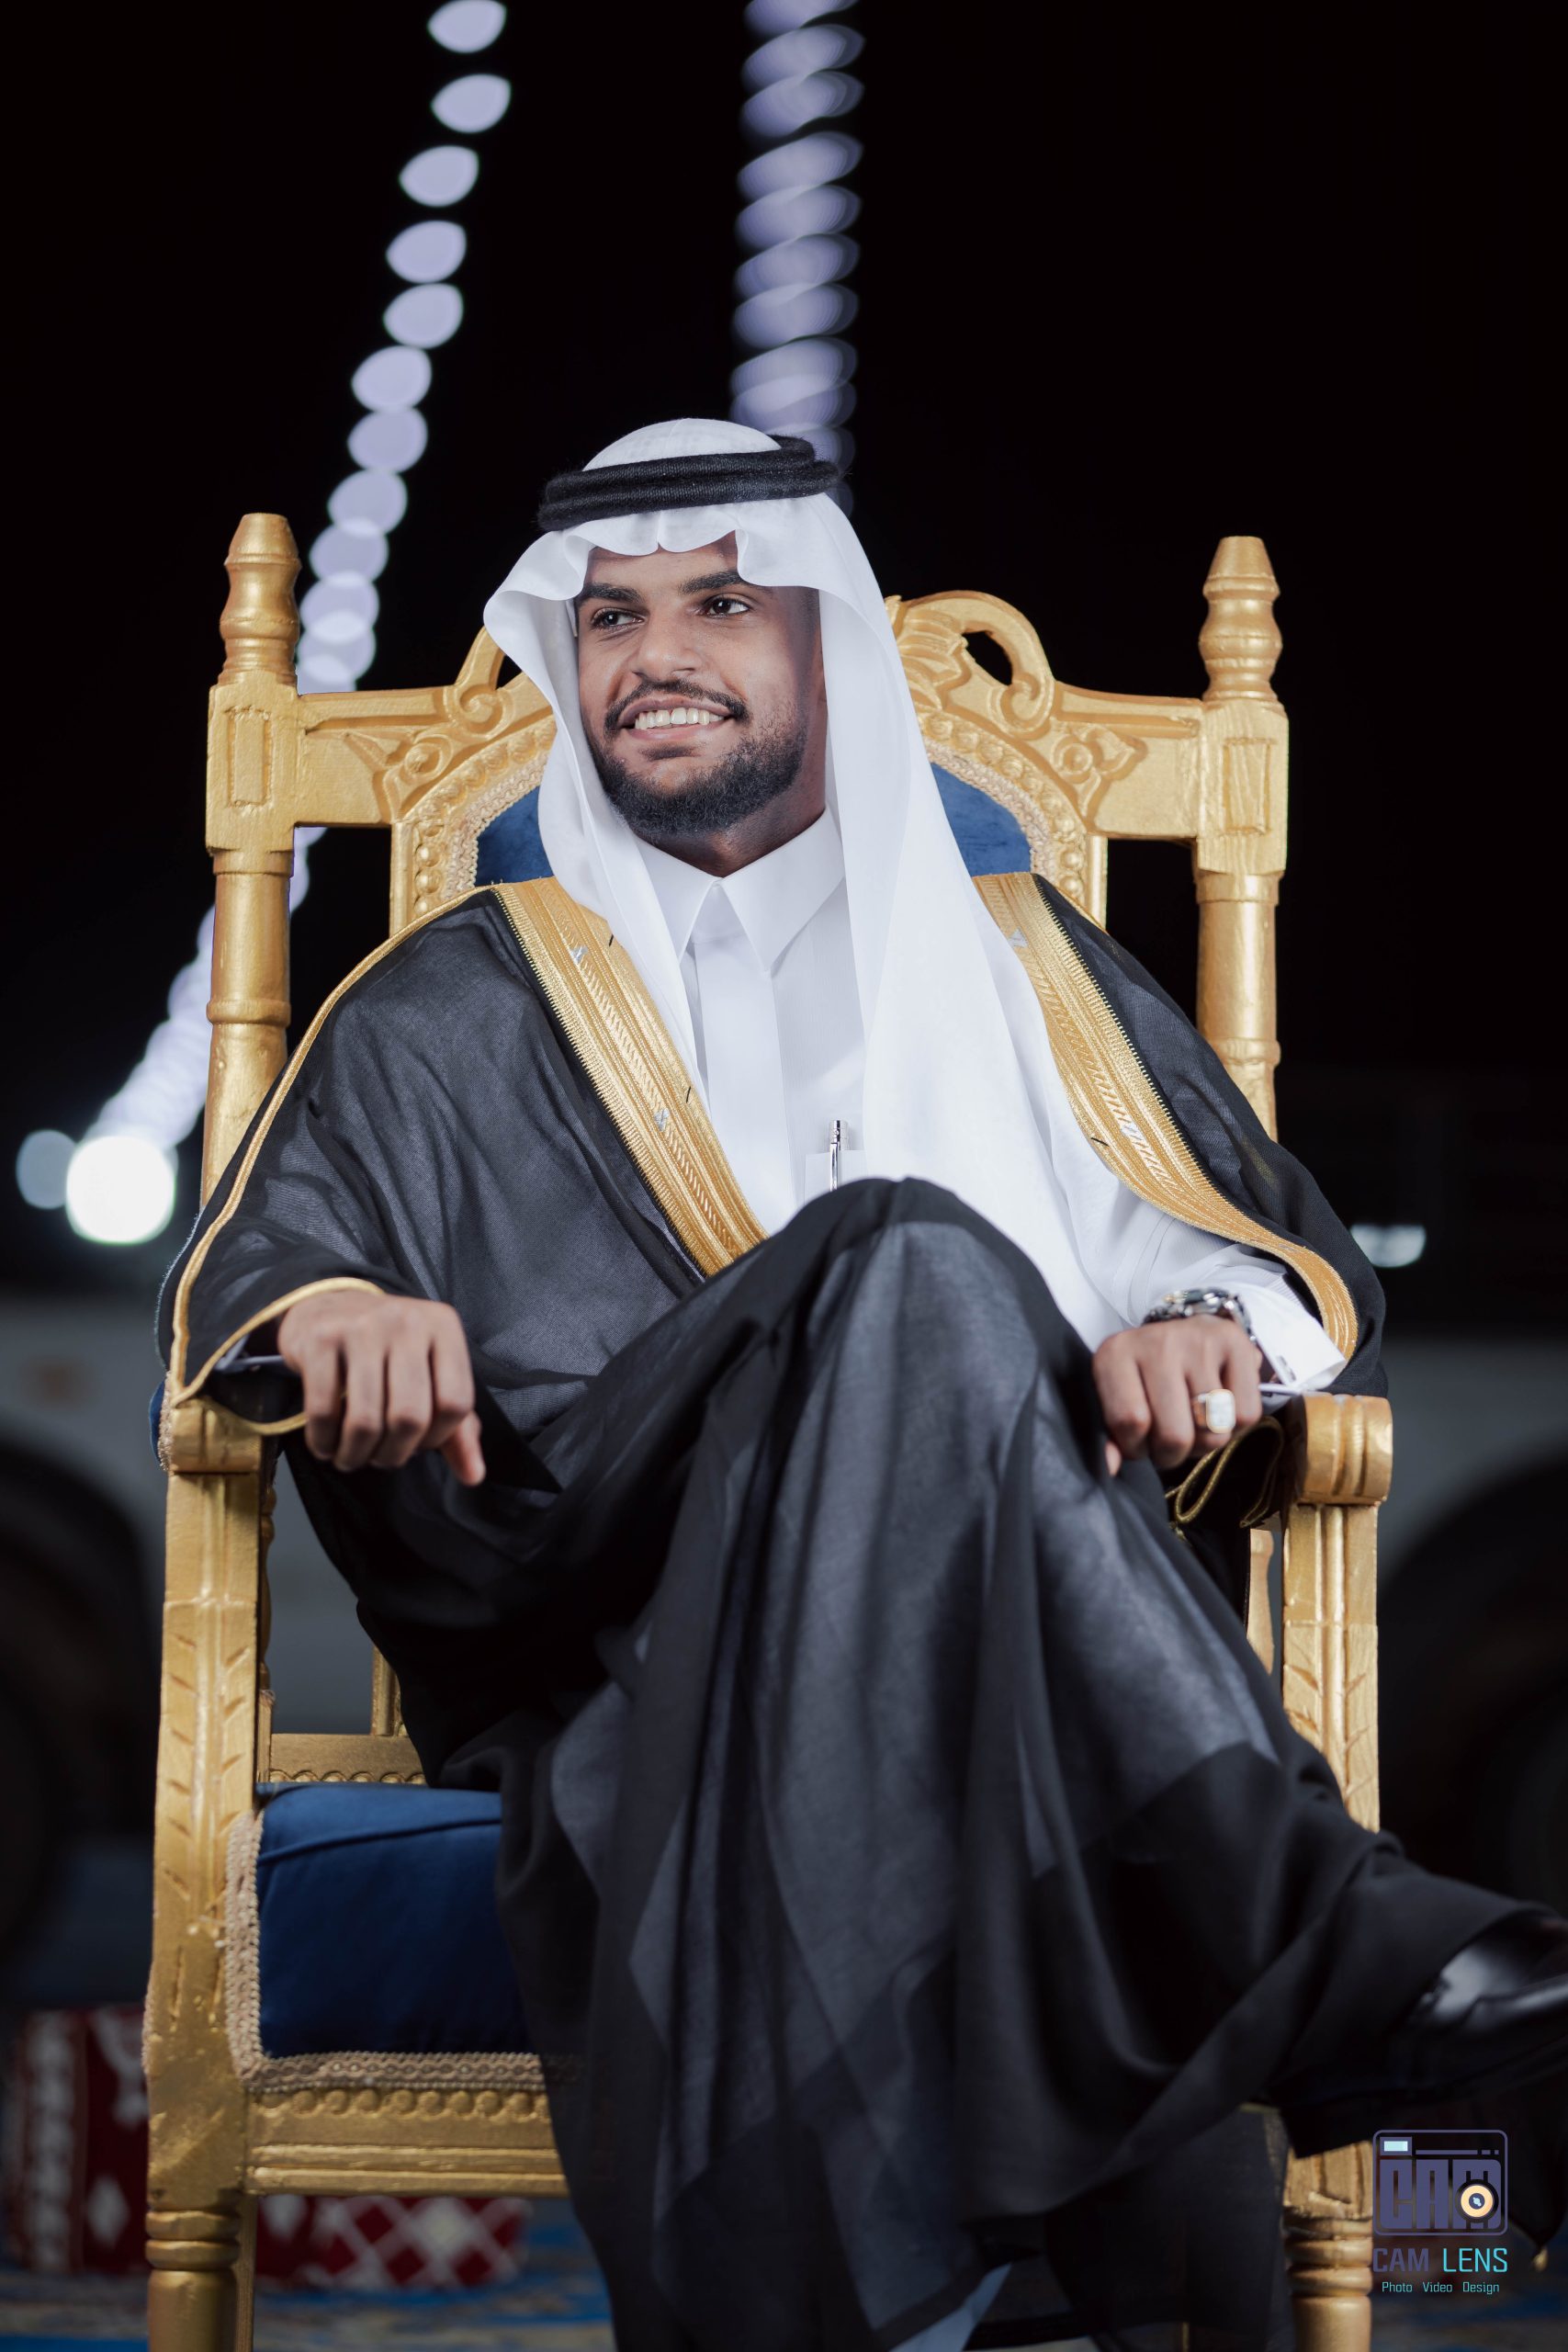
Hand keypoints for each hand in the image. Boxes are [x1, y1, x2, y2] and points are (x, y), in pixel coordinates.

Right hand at [275, 1291, 484, 1484]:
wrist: (328, 1308)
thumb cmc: (388, 1351)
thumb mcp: (431, 1375)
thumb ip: (457, 1427)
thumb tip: (474, 1475)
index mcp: (444, 1327)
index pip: (455, 1403)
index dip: (437, 1438)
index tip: (419, 1444)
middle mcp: (407, 1322)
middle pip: (410, 1417)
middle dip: (393, 1454)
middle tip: (380, 1458)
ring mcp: (361, 1327)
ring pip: (365, 1420)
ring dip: (356, 1455)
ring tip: (351, 1458)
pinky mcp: (321, 1339)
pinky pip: (323, 1411)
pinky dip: (324, 1442)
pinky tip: (326, 1446)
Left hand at [1092, 1315, 1262, 1476]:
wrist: (1185, 1333)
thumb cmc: (1148, 1375)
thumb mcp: (1117, 1400)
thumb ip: (1109, 1436)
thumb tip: (1111, 1466)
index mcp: (1115, 1355)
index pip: (1130, 1422)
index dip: (1137, 1448)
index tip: (1140, 1440)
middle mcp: (1157, 1343)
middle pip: (1175, 1435)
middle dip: (1174, 1453)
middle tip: (1171, 1438)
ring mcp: (1199, 1341)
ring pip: (1213, 1430)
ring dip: (1206, 1441)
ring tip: (1195, 1422)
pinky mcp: (1235, 1343)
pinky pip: (1246, 1415)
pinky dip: (1235, 1426)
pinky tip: (1220, 1408)